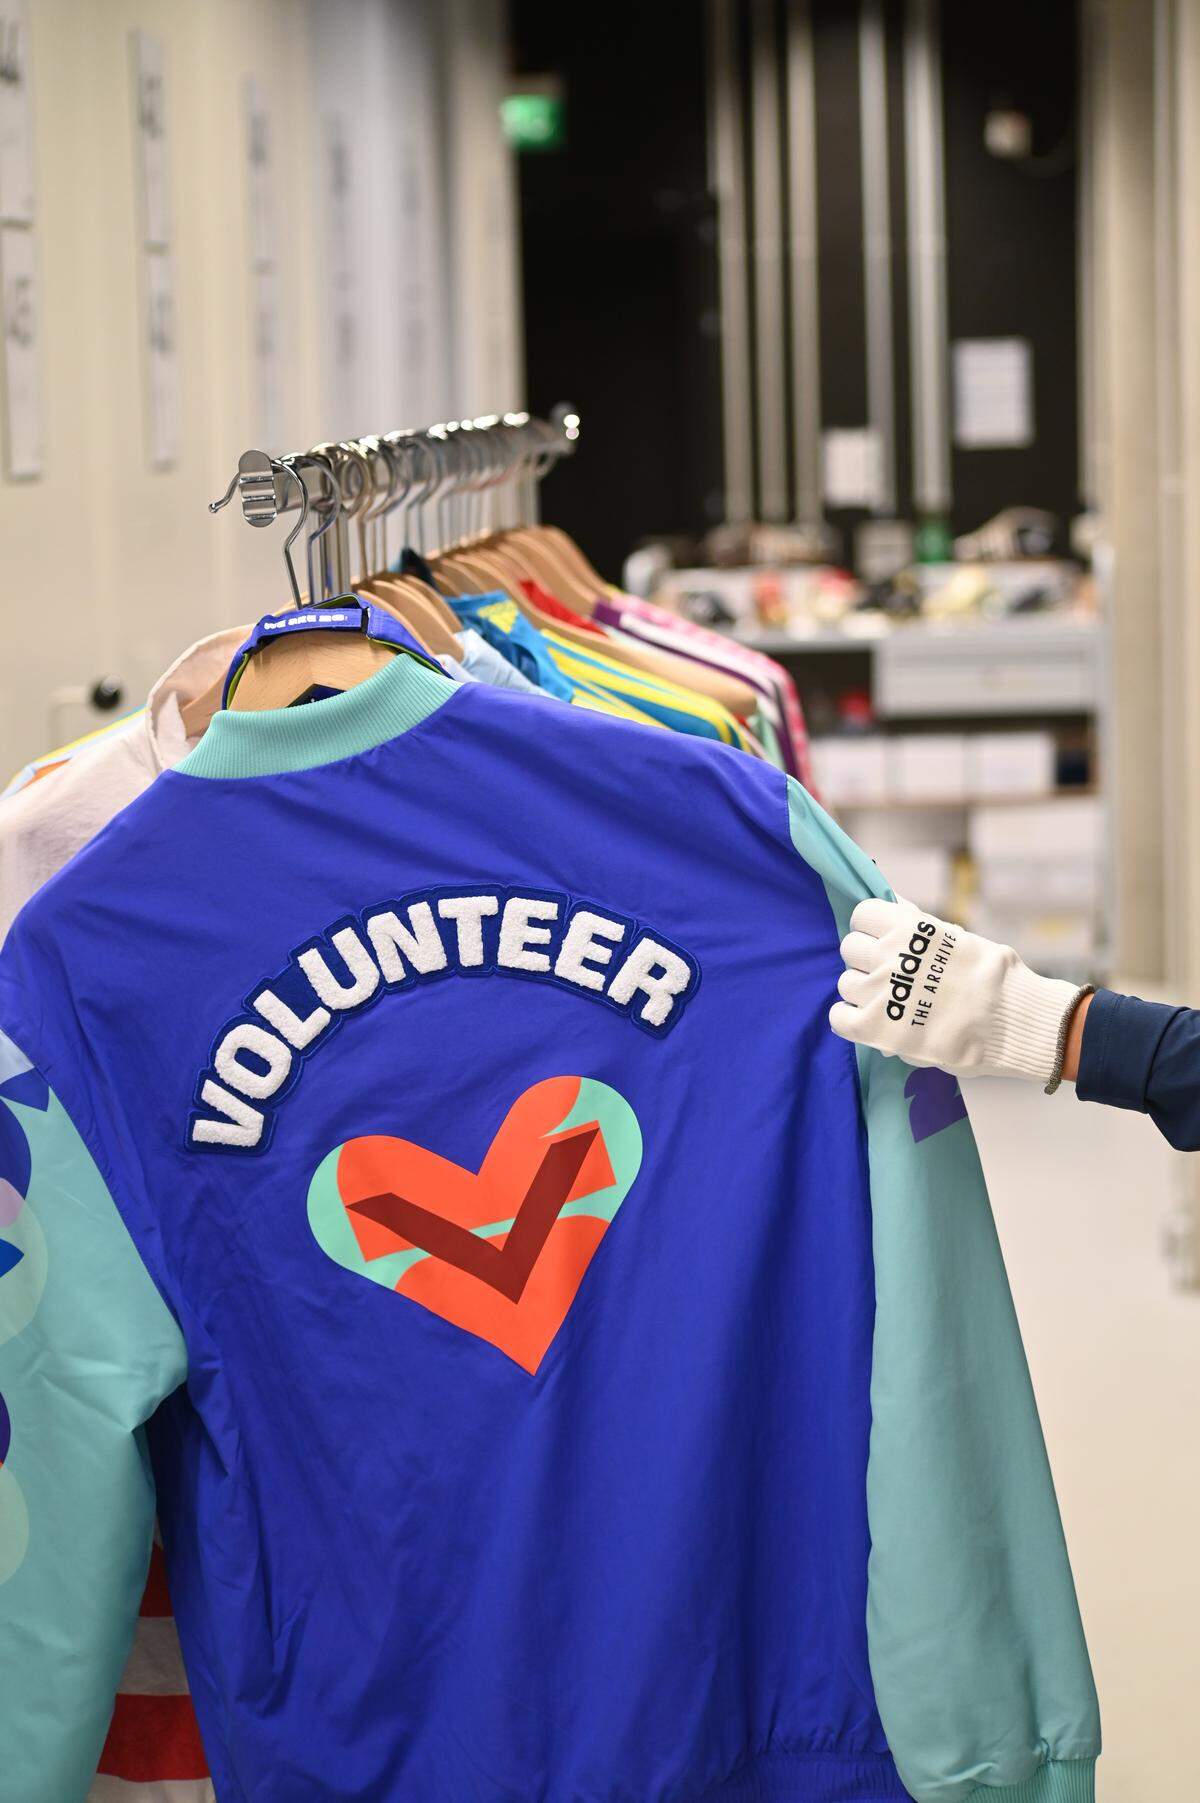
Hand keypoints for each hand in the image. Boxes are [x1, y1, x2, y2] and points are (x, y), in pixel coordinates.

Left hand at [829, 897, 1090, 1089]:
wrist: (1013, 1023)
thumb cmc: (994, 977)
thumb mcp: (958, 936)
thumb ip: (919, 923)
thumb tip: (893, 901)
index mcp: (908, 928)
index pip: (862, 915)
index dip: (872, 928)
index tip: (885, 942)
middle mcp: (887, 955)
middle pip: (850, 948)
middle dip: (867, 960)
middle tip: (892, 976)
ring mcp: (878, 992)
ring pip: (846, 983)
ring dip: (863, 991)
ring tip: (889, 1002)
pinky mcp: (874, 1028)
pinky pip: (839, 1018)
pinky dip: (850, 1020)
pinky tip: (870, 1022)